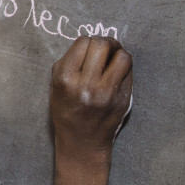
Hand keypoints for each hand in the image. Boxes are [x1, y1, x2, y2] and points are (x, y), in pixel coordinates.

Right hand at [49, 37, 132, 160]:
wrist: (82, 142)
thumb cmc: (66, 111)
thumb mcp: (55, 86)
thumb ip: (68, 63)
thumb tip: (88, 43)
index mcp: (66, 80)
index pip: (82, 43)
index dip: (87, 41)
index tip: (88, 48)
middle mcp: (87, 85)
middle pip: (102, 45)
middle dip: (105, 42)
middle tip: (104, 48)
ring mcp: (107, 93)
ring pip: (122, 57)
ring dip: (118, 52)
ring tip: (114, 57)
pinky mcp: (123, 99)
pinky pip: (129, 72)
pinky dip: (124, 67)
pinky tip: (117, 71)